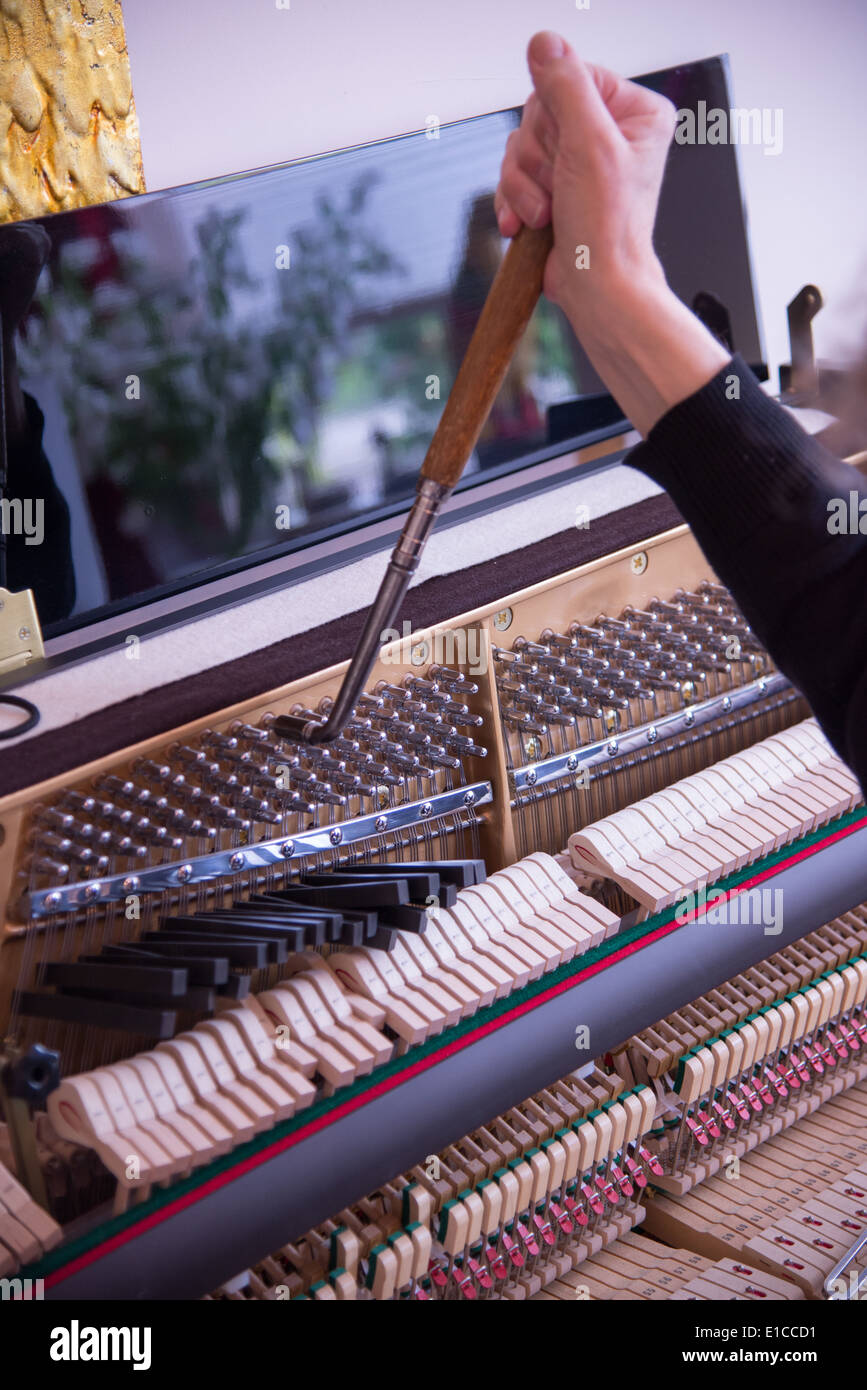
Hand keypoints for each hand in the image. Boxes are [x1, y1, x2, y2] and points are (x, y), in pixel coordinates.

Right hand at [495, 32, 729, 435]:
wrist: (596, 289)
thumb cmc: (607, 229)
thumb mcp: (589, 144)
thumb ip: (566, 86)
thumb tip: (544, 42)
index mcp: (634, 111)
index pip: (570, 77)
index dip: (553, 116)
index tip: (567, 153)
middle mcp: (608, 132)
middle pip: (541, 113)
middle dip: (536, 157)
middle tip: (556, 188)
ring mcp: (578, 163)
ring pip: (522, 146)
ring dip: (522, 184)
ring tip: (544, 215)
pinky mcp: (554, 190)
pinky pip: (513, 176)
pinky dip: (514, 201)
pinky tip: (527, 225)